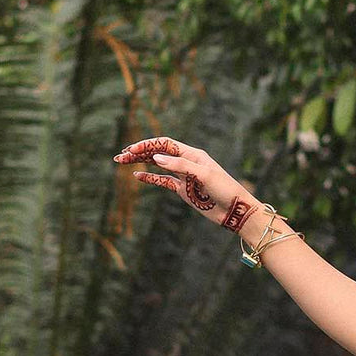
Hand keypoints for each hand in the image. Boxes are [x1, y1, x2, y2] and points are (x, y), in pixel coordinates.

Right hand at [113, 137, 260, 234]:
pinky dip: (150, 179)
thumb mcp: (203, 175)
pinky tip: (137, 177)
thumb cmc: (224, 189)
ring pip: (158, 166)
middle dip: (139, 152)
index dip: (147, 146)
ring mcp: (183, 176)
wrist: (235, 210)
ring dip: (141, 163)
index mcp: (192, 154)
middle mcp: (186, 162)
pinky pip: (163, 182)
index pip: (164, 144)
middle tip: (120, 155)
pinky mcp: (184, 190)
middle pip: (158, 153)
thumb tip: (155, 158)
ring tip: (123, 162)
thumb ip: (180, 166)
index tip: (131, 150)